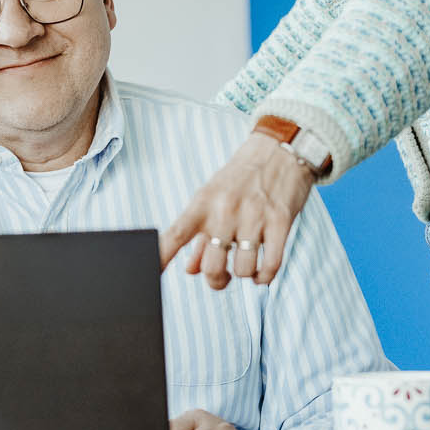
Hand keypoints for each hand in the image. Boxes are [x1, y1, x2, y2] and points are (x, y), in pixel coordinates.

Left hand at [158, 133, 312, 288]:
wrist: (277, 150)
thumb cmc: (240, 177)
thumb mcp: (212, 199)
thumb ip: (200, 237)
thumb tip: (190, 269)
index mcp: (203, 203)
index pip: (177, 234)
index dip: (161, 256)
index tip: (149, 273)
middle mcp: (225, 210)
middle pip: (212, 266)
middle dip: (216, 280)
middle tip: (222, 276)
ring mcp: (254, 216)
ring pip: (243, 269)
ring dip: (244, 275)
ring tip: (246, 266)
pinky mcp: (280, 221)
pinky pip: (271, 264)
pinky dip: (264, 277)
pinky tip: (261, 272)